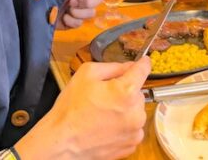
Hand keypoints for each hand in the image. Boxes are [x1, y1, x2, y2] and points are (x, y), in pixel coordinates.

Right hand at [15, 58, 151, 158]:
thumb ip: (112, 67)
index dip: (143, 63)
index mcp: (126, 91)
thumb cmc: (72, 106)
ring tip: (103, 113)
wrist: (63, 141)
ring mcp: (135, 131)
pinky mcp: (132, 145)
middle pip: (137, 93)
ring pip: (136, 111)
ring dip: (125, 109)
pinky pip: (132, 128)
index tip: (143, 61)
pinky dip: (123, 125)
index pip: (142, 71)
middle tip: (104, 95)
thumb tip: (129, 66)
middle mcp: (137, 113)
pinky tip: (106, 126)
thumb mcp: (86, 74)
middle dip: (125, 91)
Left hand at [56, 0, 104, 29]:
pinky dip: (71, 20)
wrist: (34, 6)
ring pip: (90, 13)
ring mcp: (79, 10)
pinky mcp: (73, 22)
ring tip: (66, 8)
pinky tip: (63, 17)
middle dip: (86, 2)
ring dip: (77, 12)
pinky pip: (79, 23)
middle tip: (72, 1)